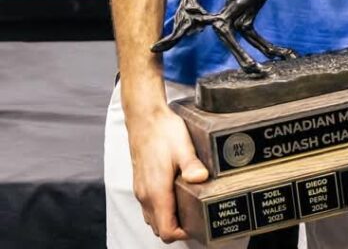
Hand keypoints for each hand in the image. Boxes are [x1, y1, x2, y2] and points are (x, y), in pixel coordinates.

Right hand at [127, 105, 208, 242]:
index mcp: (156, 192)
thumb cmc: (162, 131)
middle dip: (176, 228)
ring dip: (168, 219)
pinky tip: (176, 194)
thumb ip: (191, 165)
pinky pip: (149, 206)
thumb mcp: (183, 147)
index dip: (181, 233)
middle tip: (196, 217)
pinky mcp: (141, 183)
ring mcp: (141, 190)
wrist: (144, 118)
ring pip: (153, 218)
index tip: (197, 225)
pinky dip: (162, 209)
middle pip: (159, 227)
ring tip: (188, 206)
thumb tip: (201, 178)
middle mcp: (146, 195)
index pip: (165, 230)